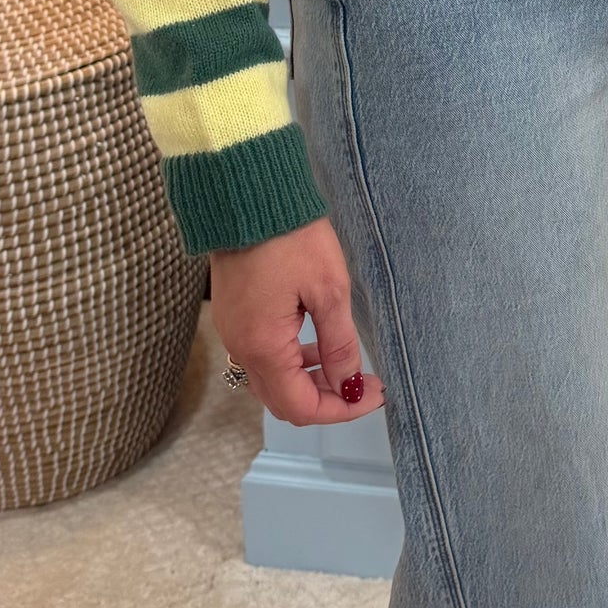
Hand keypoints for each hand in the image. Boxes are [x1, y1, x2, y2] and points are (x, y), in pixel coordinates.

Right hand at [209, 217, 385, 426]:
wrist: (246, 196)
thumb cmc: (290, 237)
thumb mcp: (329, 290)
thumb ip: (340, 344)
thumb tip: (350, 385)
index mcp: (263, 346)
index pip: (301, 406)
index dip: (341, 410)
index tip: (374, 395)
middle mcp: (241, 348)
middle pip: (283, 400)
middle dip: (327, 399)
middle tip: (366, 385)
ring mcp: (233, 332)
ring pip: (272, 381)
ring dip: (309, 381)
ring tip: (346, 363)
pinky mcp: (234, 316)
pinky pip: (262, 357)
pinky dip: (292, 360)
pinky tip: (317, 342)